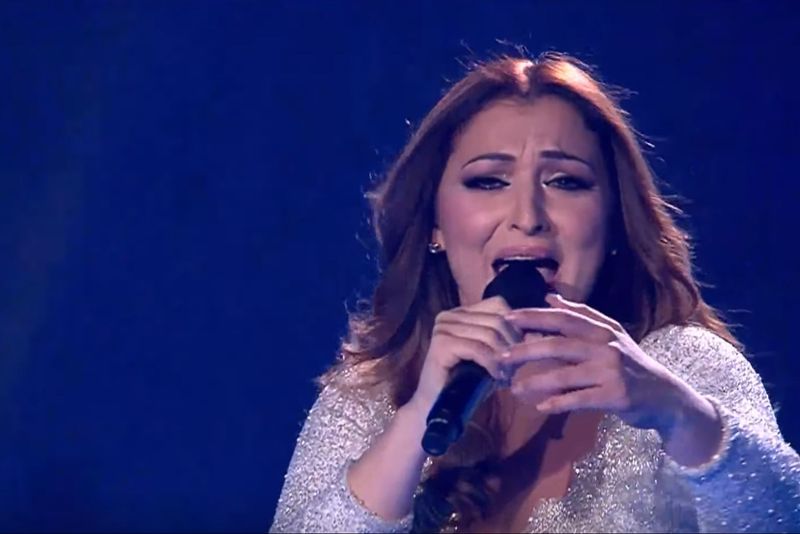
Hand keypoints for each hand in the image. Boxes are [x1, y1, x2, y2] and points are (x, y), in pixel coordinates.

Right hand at [407, 296, 521, 417]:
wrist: (436, 407)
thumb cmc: (467, 384)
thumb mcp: (493, 357)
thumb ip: (510, 342)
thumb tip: (538, 332)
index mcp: (460, 313)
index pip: (498, 305)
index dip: (515, 326)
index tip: (520, 350)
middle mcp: (449, 316)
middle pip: (497, 319)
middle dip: (512, 345)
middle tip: (515, 368)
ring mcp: (443, 328)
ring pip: (489, 334)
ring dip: (504, 357)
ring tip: (507, 374)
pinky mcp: (441, 344)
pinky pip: (478, 348)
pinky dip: (492, 364)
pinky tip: (497, 377)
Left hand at [501, 293, 693, 435]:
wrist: (666, 396)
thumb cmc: (630, 364)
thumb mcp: (610, 334)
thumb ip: (580, 315)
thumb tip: (549, 296)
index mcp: (602, 329)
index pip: (562, 317)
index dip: (533, 316)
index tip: (506, 318)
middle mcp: (606, 346)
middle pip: (558, 344)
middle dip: (526, 350)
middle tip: (501, 357)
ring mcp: (611, 371)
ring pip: (565, 374)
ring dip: (536, 382)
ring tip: (514, 389)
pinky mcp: (615, 396)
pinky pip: (579, 399)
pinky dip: (558, 403)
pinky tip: (541, 406)